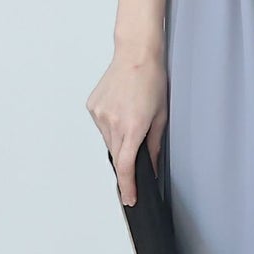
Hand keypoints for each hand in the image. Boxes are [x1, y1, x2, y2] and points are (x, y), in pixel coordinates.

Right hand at [85, 47, 167, 206]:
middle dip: (127, 158)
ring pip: (108, 140)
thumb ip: (154, 145)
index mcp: (132, 127)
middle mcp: (112, 123)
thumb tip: (150, 166)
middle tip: (137, 143)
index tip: (129, 199)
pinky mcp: (92, 106)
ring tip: (131, 116)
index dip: (127, 186)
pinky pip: (101, 125)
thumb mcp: (161, 116)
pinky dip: (111, 124)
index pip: (125, 167)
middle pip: (117, 155)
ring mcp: (99, 114)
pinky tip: (121, 108)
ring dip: (119, 138)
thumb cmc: (153, 81)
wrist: (136, 54)